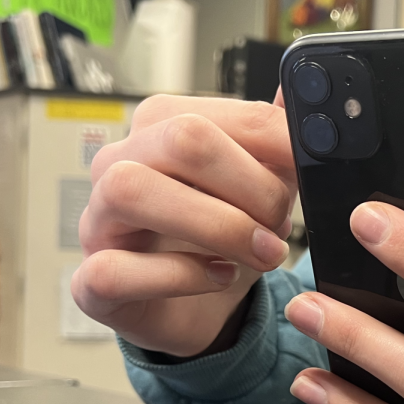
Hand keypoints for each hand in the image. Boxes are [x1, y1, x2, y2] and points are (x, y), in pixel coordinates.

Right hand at [73, 94, 295, 357]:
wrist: (202, 312)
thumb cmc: (223, 242)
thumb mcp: (263, 188)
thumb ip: (275, 142)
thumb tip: (296, 91)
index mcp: (160, 129)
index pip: (213, 112)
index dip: (273, 139)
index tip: (311, 167)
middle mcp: (119, 165)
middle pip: (179, 139)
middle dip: (249, 184)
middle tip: (282, 223)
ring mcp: (97, 222)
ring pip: (132, 190)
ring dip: (217, 225)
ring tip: (262, 253)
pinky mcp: (92, 283)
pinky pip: (116, 270)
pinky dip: (181, 276)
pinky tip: (219, 277)